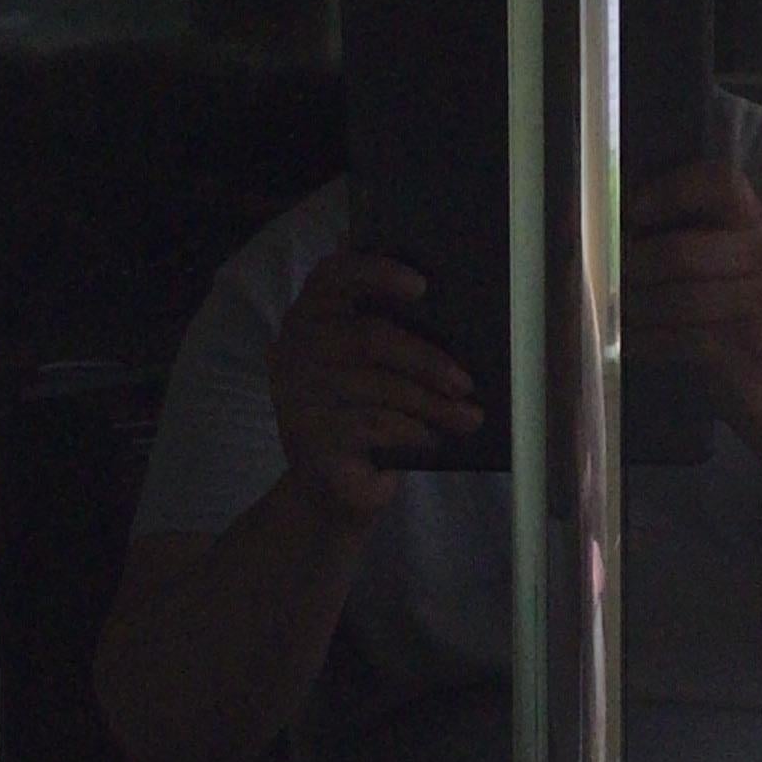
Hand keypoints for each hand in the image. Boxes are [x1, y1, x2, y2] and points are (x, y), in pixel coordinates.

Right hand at [268, 252, 482, 528]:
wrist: (330, 489)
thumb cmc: (362, 415)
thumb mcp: (374, 368)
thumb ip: (391, 330)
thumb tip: (447, 305)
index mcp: (308, 316)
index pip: (332, 275)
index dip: (377, 272)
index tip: (422, 285)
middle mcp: (293, 349)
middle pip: (369, 338)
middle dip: (427, 360)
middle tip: (465, 382)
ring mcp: (297, 394)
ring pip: (380, 386)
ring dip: (433, 404)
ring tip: (468, 416)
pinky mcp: (310, 436)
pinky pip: (377, 424)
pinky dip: (414, 430)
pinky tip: (433, 437)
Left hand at [623, 158, 761, 424]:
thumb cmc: (714, 298)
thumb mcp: (702, 251)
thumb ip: (663, 227)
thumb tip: (593, 219)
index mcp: (753, 217)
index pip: (721, 182)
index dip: (670, 192)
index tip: (630, 213)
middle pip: (683, 251)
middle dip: (633, 266)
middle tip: (603, 275)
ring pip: (679, 300)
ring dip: (634, 307)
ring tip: (610, 309)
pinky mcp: (751, 345)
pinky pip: (682, 339)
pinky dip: (645, 340)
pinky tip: (626, 341)